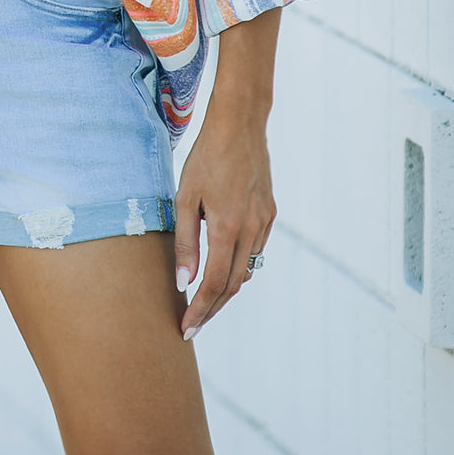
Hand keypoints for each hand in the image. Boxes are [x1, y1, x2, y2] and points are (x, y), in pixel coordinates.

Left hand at [173, 109, 275, 340]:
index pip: (214, 284)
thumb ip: (184, 241)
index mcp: (227, 227)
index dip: (199, 310)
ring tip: (204, 301)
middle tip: (192, 324)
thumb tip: (183, 281)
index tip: (186, 328)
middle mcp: (251, 230)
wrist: (240, 126)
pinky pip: (255, 251)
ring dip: (226, 289)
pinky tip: (223, 267)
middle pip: (233, 285)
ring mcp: (264, 223)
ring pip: (247, 270)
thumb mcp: (185, 197)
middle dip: (212, 308)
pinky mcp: (270, 214)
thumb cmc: (206, 157)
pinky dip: (239, 266)